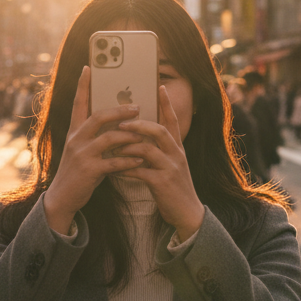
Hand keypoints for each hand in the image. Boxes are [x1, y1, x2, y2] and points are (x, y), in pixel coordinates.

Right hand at [43, 67, 144, 234]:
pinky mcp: (89, 171)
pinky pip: (113, 162)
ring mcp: (81, 155)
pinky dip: (128, 160)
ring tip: (143, 134)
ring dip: (129, 135)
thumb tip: (118, 122)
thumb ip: (95, 136)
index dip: (83, 85)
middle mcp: (76, 139)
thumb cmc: (79, 171)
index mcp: (75, 131)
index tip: (89, 67)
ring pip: (109, 138)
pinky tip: (139, 159)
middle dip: (120, 110)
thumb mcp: (82, 149)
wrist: (63, 197)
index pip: (78, 103)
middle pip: (98, 116)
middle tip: (137, 106)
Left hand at [116, 85, 204, 241]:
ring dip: (128, 146)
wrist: (187, 213)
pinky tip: (113, 170)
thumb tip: (137, 138)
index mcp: (177, 148)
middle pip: (159, 131)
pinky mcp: (162, 183)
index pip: (173, 121)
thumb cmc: (173, 188)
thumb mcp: (169, 165)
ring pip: (148, 149)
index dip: (167, 104)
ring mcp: (170, 168)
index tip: (160, 86)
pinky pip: (140, 171)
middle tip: (121, 122)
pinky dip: (125, 169)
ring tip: (112, 144)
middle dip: (139, 124)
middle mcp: (176, 154)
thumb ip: (157, 151)